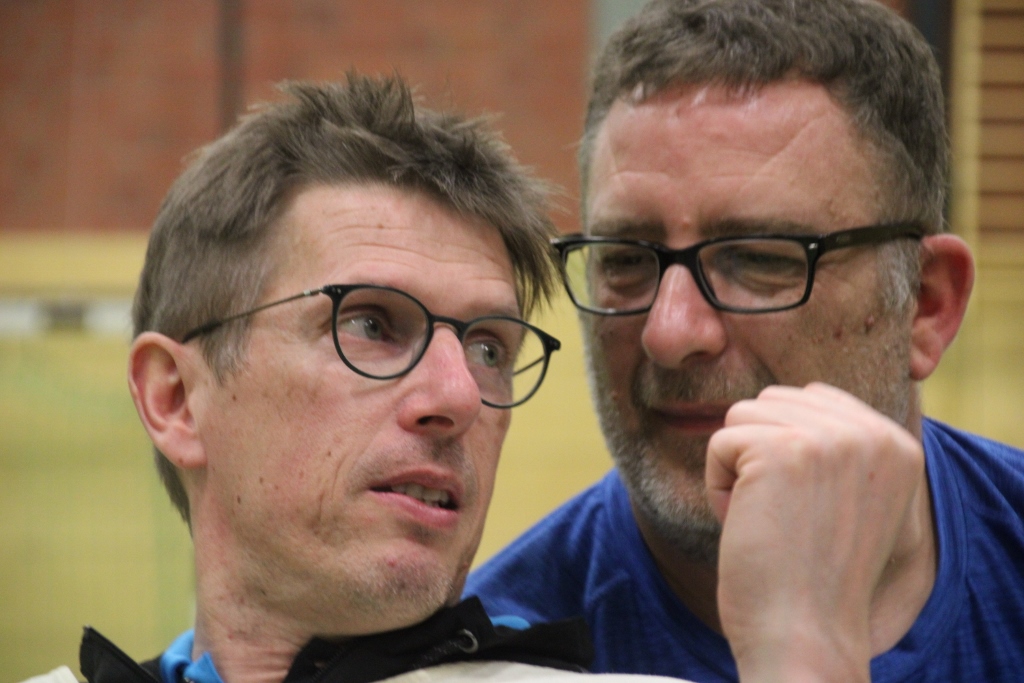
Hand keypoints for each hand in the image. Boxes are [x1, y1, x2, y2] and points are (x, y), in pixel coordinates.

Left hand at [706, 383, 924, 682]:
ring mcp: (829, 439)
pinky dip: (718, 488)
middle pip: (774, 402)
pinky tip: (750, 526)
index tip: (805, 509)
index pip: (814, 397)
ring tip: (770, 522)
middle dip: (759, 457)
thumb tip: (788, 397)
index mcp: (897, 444)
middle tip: (785, 518)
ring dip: (738, 471)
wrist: (805, 636)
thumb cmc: (813, 577)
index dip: (784, 449)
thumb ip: (837, 447)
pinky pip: (720, 442)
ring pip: (743, 417)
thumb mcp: (851, 501)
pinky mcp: (781, 449)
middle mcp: (872, 433)